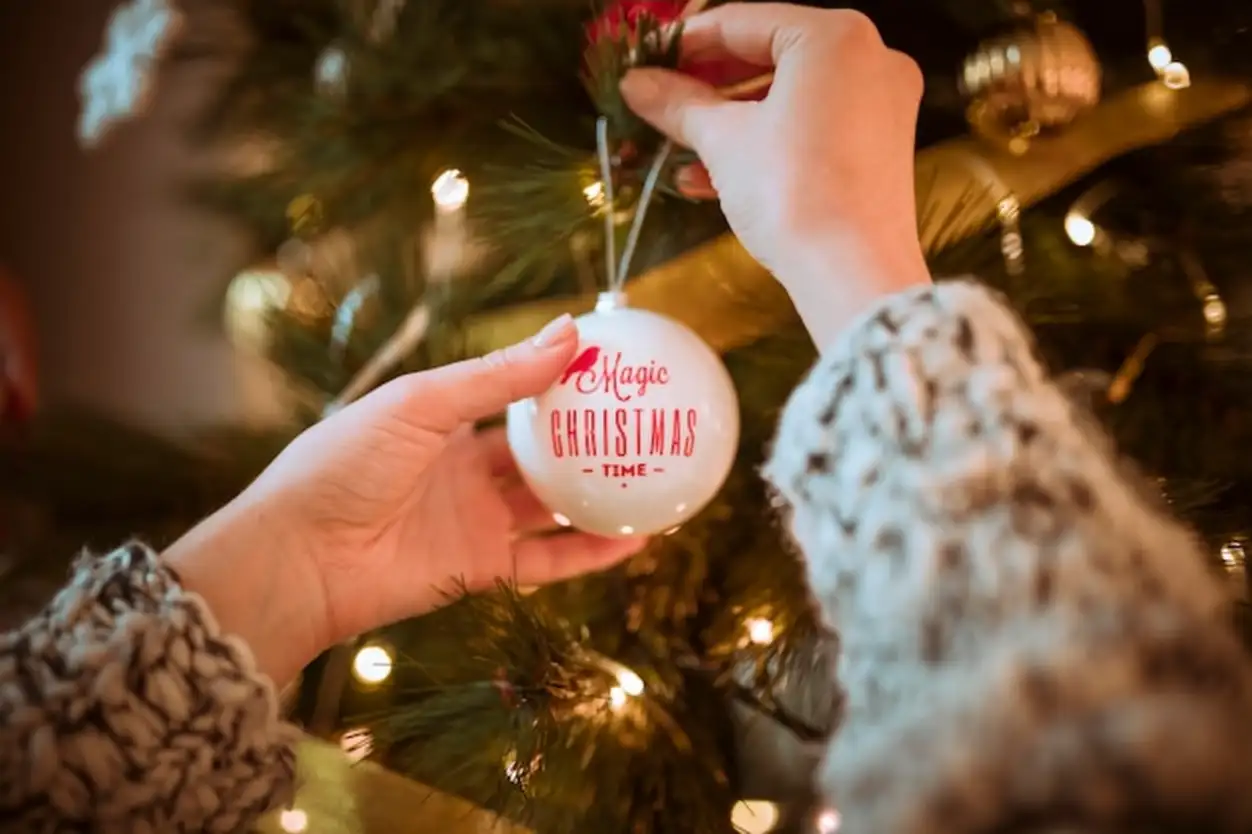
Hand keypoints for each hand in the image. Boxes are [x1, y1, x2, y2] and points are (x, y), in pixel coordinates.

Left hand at [165, 315, 644, 685]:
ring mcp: (474, 521)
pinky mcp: (479, 569)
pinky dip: (590, 554)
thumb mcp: (422, 405)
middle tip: (645, 422)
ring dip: (598, 497)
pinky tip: (635, 540)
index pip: (513, 395)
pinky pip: (547, 562)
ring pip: (551, 508)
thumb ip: (498, 376)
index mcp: (443, 421)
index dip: (559, 381)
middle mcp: (463, 470)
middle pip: (539, 453)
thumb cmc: (344, 464)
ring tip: (654, 480)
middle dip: (587, 440)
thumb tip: (569, 331)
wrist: (299, 557)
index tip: (611, 366)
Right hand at [620, 4, 931, 346]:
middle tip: (659, 98)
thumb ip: (678, 104)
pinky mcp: (881, 146)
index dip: (685, 42)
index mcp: (834, 36)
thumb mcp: (723, 141)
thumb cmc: (794, 195)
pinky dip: (766, 142)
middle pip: (769, 57)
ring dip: (730, 120)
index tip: (646, 58)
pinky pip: (812, 127)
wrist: (850, 273)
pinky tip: (713, 176)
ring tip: (679, 145)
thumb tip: (637, 84)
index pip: (742, 22)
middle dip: (708, 85)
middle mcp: (870, 57)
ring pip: (789, 97)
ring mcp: (882, 103)